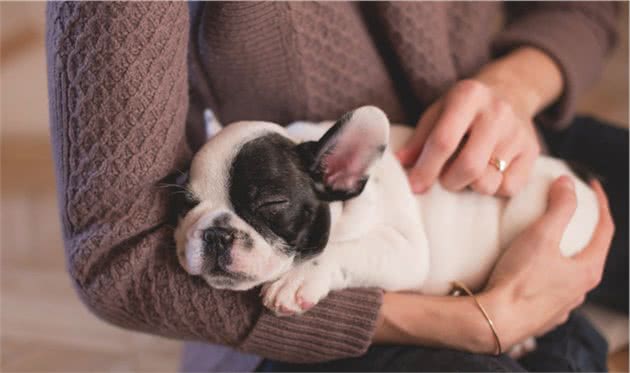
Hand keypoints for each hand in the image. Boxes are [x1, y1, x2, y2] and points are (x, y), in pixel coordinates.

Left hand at [396, 47, 562, 195]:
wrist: (511, 92)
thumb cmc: (465, 108)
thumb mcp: (438, 112)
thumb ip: (419, 139)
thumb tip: (400, 164)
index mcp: (468, 96)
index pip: (443, 141)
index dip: (426, 168)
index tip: (415, 186)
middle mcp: (497, 112)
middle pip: (469, 166)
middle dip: (450, 181)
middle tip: (445, 178)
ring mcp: (518, 132)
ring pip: (489, 181)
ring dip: (471, 186)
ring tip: (467, 172)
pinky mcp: (532, 150)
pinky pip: (509, 187)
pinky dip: (494, 187)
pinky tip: (489, 172)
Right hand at [480, 176, 613, 347]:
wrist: (494, 321)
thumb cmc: (520, 280)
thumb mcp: (541, 236)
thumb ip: (559, 207)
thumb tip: (568, 183)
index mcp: (587, 270)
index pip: (605, 230)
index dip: (601, 204)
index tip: (592, 186)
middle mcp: (580, 291)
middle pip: (590, 253)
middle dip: (583, 230)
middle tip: (570, 213)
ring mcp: (562, 306)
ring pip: (570, 274)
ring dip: (564, 255)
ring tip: (548, 242)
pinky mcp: (542, 316)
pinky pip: (550, 290)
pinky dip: (547, 274)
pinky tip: (531, 271)